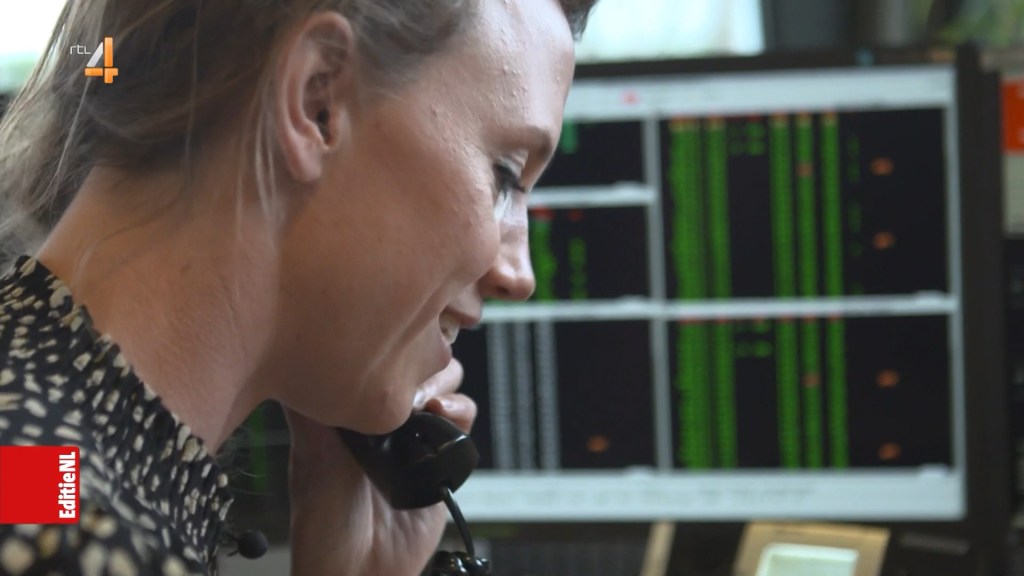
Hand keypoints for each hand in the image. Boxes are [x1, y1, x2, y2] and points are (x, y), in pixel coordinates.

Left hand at [285, 360, 475, 575]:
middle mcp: (386, 418)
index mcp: (353, 409)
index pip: (382, 359)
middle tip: (410, 389)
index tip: (390, 354)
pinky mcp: (442, 460)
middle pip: (419, 364)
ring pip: (447, 386)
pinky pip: (463, 424)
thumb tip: (301, 356)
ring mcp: (416, 437)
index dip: (391, 349)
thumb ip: (310, 410)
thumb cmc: (325, 522)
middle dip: (421, 365)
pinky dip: (460, 414)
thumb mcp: (310, 456)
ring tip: (429, 407)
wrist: (361, 571)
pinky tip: (443, 422)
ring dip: (444, 387)